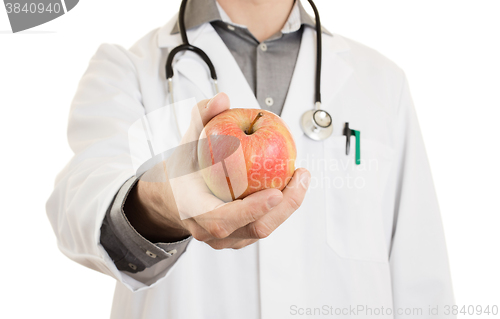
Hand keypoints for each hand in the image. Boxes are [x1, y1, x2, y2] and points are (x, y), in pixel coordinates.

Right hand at [125, 93, 310, 248]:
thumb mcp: (187, 142)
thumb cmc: (182, 171)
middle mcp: (209, 231)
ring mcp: (225, 239)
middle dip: (285, 206)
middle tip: (301, 178)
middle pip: (254, 229)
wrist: (174, 197)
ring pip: (262, 230)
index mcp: (193, 210)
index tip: (275, 193)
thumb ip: (201, 118)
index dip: (250, 210)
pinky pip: (263, 225)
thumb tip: (222, 99)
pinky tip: (290, 186)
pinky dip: (280, 208)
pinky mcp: (238, 237)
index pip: (222, 219)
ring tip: (301, 178)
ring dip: (287, 206)